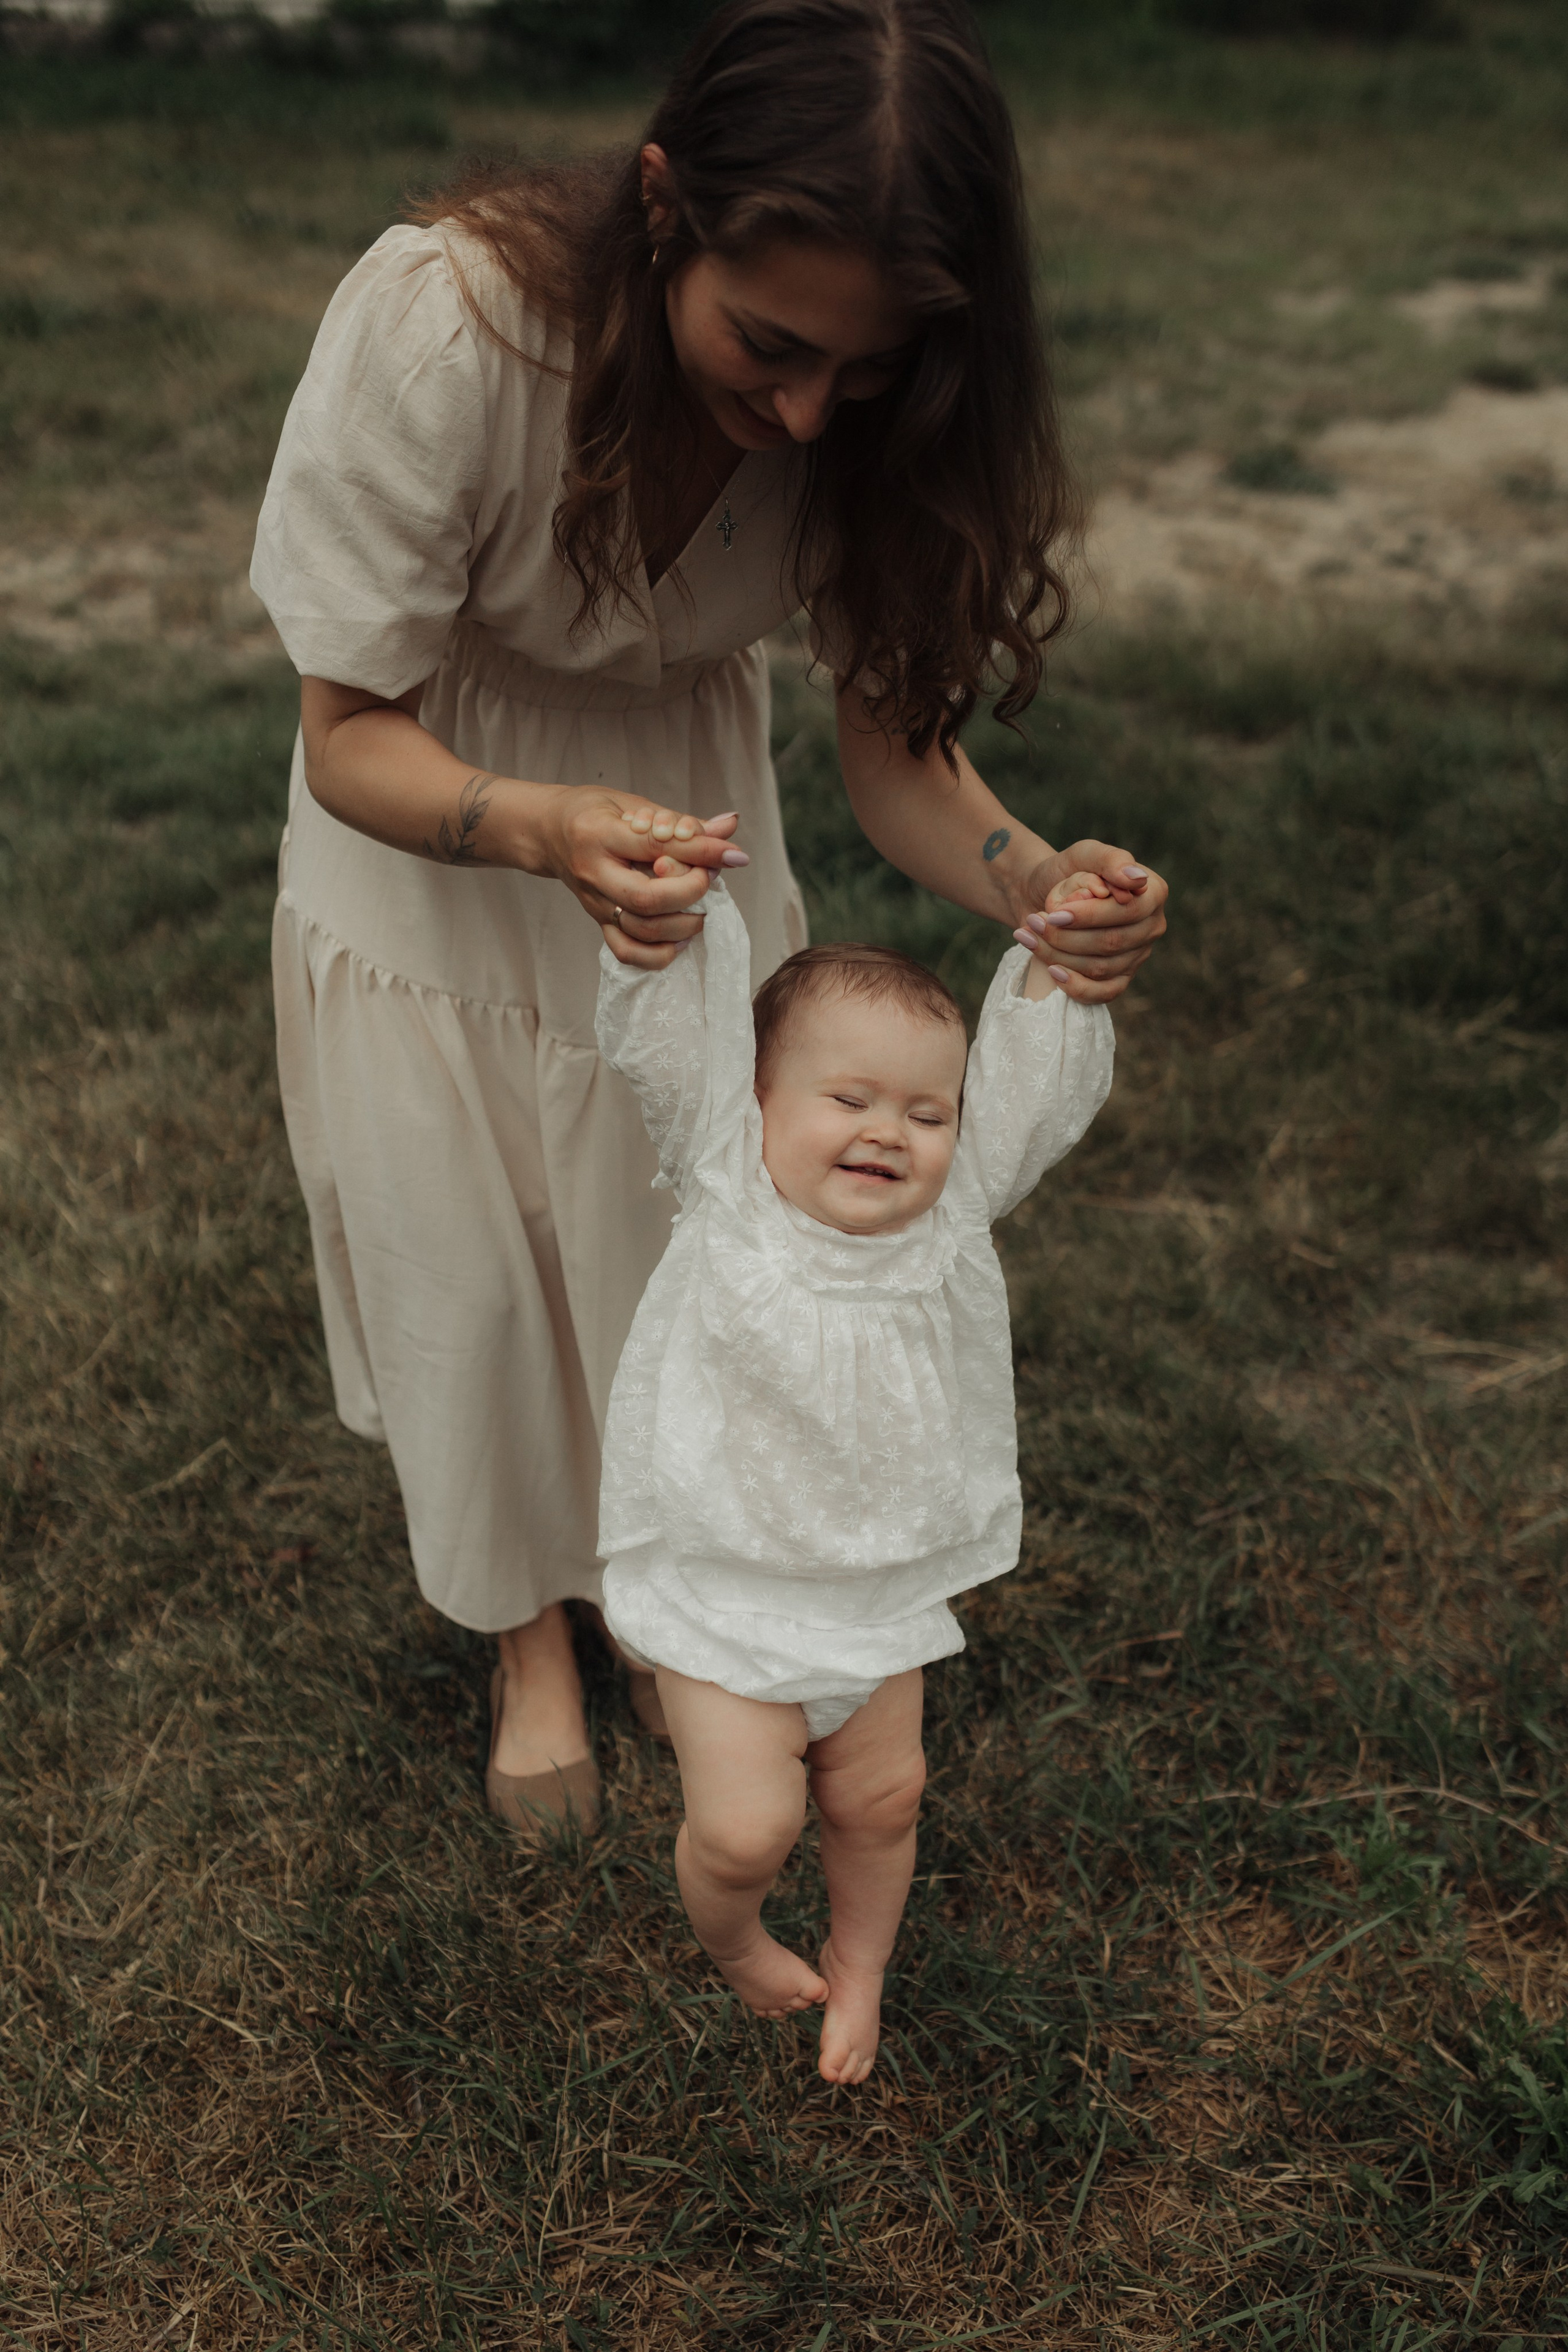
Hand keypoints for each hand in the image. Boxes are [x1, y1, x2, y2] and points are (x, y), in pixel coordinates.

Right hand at [535, 793, 747, 970]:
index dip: (700, 852)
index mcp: (599, 834)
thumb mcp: (635, 804)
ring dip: (682, 925)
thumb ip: (682, 822)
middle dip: (689, 893)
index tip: (732, 855)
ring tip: (700, 909)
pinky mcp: (599, 922)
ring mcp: (595, 903)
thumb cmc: (594, 813)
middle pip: (647, 899)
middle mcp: (594, 874)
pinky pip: (627, 952)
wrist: (548, 832)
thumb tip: (729, 827)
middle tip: (707, 879)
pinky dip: (659, 954)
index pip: (655, 847)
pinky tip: (680, 938)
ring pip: (641, 930)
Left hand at [1014, 839, 1167, 1003]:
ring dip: (1059, 955)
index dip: (1090, 916)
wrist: (1043, 896)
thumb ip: (1110, 859)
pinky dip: (1076, 986)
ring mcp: (1138, 956)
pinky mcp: (1121, 979)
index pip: (1127, 912)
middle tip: (1033, 923)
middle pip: (1112, 942)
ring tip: (1029, 937)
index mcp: (1152, 893)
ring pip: (1101, 967)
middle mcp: (1152, 926)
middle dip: (1067, 936)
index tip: (1054, 913)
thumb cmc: (1065, 872)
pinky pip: (1104, 993)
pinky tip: (1052, 971)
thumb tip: (1137, 880)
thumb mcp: (1082, 855)